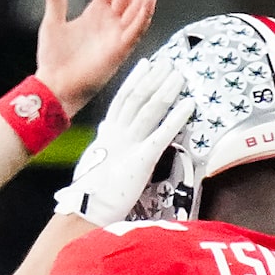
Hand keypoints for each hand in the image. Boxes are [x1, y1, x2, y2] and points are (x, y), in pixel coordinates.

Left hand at [33, 0, 161, 111]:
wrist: (54, 86)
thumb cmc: (53, 61)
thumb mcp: (52, 26)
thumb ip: (57, 5)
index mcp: (95, 14)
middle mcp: (109, 22)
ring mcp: (116, 35)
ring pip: (136, 8)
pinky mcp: (119, 50)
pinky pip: (136, 30)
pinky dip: (144, 15)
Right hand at [55, 54, 189, 224]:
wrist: (86, 212)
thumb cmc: (91, 195)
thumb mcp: (95, 162)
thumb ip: (104, 143)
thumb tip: (106, 129)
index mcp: (106, 136)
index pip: (121, 100)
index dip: (134, 80)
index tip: (146, 65)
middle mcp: (116, 136)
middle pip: (136, 99)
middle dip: (153, 79)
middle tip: (169, 62)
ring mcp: (128, 146)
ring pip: (149, 110)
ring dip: (165, 91)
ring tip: (179, 75)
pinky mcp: (141, 160)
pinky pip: (162, 134)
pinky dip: (176, 118)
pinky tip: (188, 105)